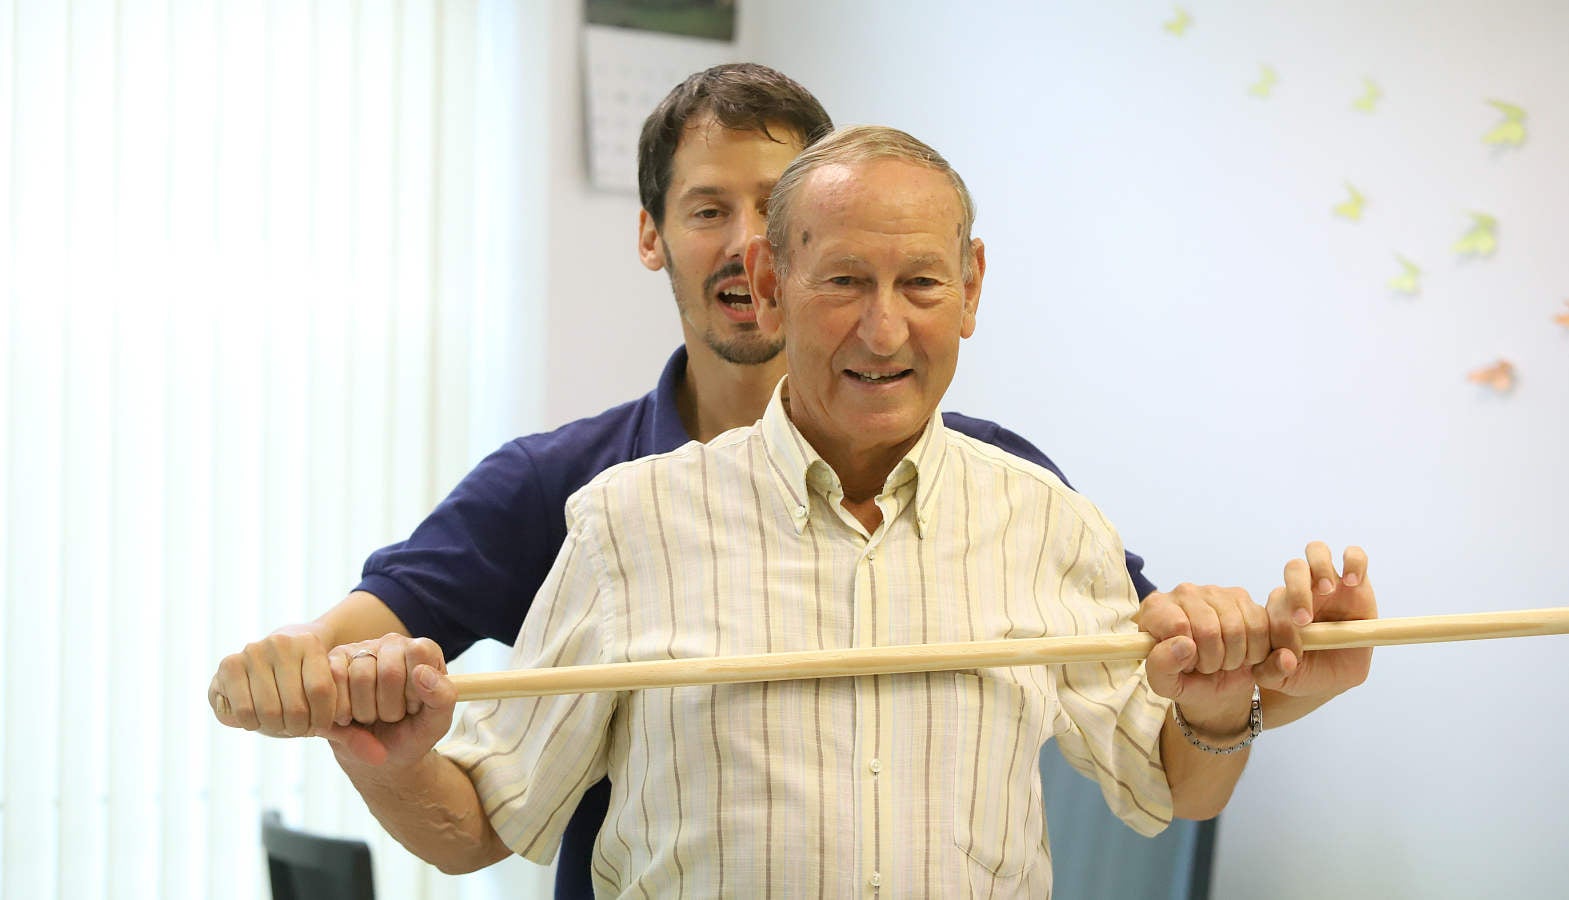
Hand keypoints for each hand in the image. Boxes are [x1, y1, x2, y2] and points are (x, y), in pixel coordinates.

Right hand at [208, 623, 336, 737]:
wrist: (265, 659)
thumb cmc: (300, 677)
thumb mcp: (322, 682)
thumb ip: (334, 701)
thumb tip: (347, 726)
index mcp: (309, 643)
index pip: (321, 690)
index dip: (323, 717)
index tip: (322, 726)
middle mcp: (280, 643)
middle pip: (296, 706)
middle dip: (299, 727)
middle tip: (298, 728)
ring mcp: (253, 652)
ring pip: (270, 711)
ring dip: (276, 727)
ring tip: (281, 725)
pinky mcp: (229, 665)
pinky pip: (244, 710)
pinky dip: (252, 724)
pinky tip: (258, 720)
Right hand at [321, 634, 455, 770]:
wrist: (377, 755)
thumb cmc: (410, 733)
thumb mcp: (436, 723)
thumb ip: (443, 697)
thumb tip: (422, 672)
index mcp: (423, 651)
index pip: (418, 653)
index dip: (414, 689)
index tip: (414, 706)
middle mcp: (392, 644)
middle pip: (389, 671)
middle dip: (390, 708)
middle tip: (391, 716)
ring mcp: (360, 651)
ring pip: (360, 677)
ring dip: (366, 711)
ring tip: (372, 716)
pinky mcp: (332, 663)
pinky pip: (332, 680)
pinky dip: (342, 710)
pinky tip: (350, 717)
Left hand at [1136, 584, 1270, 732]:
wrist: (1214, 682)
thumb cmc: (1185, 678)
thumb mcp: (1164, 682)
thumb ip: (1161, 665)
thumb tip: (1183, 645)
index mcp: (1156, 608)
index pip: (1178, 626)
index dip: (1187, 654)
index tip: (1187, 663)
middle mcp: (1183, 593)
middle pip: (1208, 629)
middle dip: (1212, 660)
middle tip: (1206, 666)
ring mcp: (1215, 592)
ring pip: (1236, 628)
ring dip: (1233, 658)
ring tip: (1222, 661)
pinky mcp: (1243, 598)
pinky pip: (1258, 626)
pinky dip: (1254, 651)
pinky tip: (1240, 654)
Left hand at [1253, 542, 1376, 698]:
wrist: (1327, 676)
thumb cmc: (1299, 671)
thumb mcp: (1280, 678)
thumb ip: (1270, 671)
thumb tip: (1287, 659)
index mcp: (1277, 608)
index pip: (1275, 601)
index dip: (1281, 623)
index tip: (1293, 649)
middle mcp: (1300, 591)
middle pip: (1294, 568)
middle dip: (1298, 590)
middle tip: (1304, 619)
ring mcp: (1328, 584)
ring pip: (1317, 552)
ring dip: (1320, 567)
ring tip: (1327, 590)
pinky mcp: (1357, 584)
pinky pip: (1355, 557)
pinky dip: (1354, 562)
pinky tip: (1353, 582)